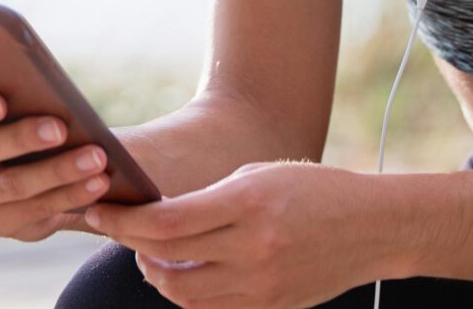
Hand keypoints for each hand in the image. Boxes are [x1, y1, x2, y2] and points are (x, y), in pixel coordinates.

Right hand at [0, 90, 107, 241]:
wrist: (29, 165)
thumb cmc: (22, 116)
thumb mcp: (14, 103)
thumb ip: (17, 94)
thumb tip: (47, 84)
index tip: (0, 103)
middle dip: (21, 138)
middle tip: (60, 128)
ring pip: (11, 185)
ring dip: (58, 171)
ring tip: (96, 158)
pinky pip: (35, 209)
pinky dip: (71, 194)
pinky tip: (98, 182)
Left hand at [85, 160, 387, 307]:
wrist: (372, 228)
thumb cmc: (314, 190)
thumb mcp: (259, 176)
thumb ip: (208, 198)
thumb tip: (157, 218)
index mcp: (248, 203)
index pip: (166, 222)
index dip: (124, 220)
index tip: (100, 209)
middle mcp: (252, 248)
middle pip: (166, 259)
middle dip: (130, 244)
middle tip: (116, 228)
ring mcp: (261, 285)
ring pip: (182, 293)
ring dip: (155, 273)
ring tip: (149, 253)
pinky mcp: (269, 308)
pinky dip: (185, 293)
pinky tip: (180, 273)